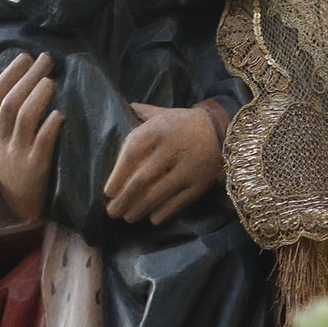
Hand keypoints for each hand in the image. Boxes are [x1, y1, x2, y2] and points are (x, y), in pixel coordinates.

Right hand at [0, 52, 62, 222]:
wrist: (19, 202)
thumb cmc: (8, 157)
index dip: (10, 74)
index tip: (25, 56)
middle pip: (10, 102)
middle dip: (27, 77)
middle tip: (45, 58)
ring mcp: (16, 153)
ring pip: (24, 118)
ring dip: (38, 96)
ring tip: (51, 80)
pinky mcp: (35, 167)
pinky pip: (42, 142)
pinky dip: (50, 125)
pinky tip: (59, 113)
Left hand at [104, 103, 221, 224]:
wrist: (220, 129)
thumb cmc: (182, 123)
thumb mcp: (161, 113)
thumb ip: (141, 114)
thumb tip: (122, 108)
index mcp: (157, 130)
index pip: (131, 155)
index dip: (117, 176)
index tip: (107, 193)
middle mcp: (171, 149)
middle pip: (141, 180)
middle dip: (124, 199)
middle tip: (112, 212)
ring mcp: (187, 168)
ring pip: (157, 195)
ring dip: (139, 209)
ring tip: (128, 217)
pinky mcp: (200, 184)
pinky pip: (178, 203)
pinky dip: (163, 213)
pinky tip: (152, 218)